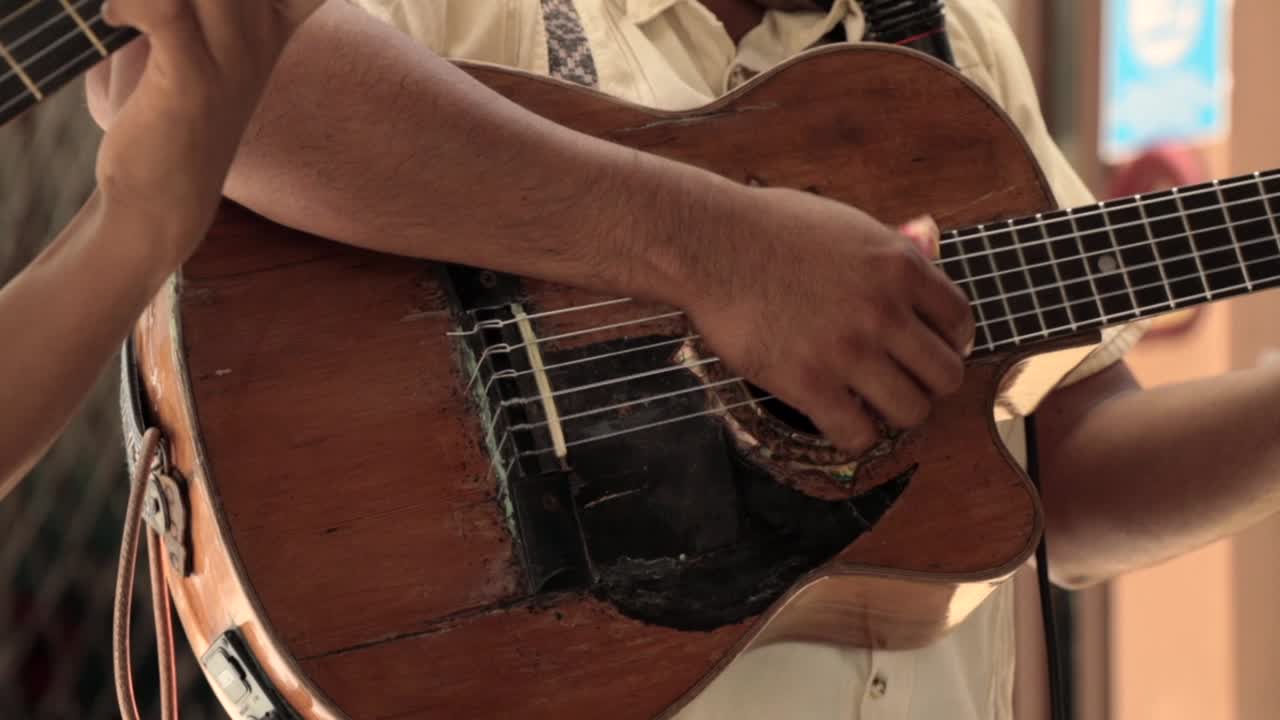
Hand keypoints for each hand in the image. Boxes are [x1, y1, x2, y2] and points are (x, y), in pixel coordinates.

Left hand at [91, 0, 322, 262]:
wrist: (162, 196)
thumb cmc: (169, 111)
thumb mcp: (192, 41)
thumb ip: (190, 4)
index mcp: (273, 22)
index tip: (195, 10)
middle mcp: (263, 36)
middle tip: (160, 10)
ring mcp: (235, 58)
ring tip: (129, 8)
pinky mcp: (196, 81)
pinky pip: (166, 8)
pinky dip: (130, 3)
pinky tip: (113, 20)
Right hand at [684, 187, 973, 451]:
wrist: (710, 244)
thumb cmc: (769, 228)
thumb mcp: (847, 224)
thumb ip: (890, 250)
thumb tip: (923, 258)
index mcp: (900, 266)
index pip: (960, 322)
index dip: (948, 342)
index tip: (926, 350)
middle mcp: (884, 311)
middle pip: (946, 375)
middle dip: (927, 383)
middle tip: (900, 381)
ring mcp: (848, 351)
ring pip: (912, 411)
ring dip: (894, 412)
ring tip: (870, 403)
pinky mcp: (809, 384)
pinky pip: (859, 434)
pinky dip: (855, 434)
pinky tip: (838, 418)